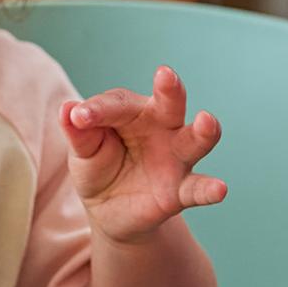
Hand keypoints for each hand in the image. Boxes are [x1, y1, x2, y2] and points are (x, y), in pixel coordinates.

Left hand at [62, 65, 226, 243]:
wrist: (109, 211)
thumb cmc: (99, 168)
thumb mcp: (83, 153)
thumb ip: (79, 134)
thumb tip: (67, 109)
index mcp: (133, 112)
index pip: (118, 104)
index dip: (98, 109)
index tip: (79, 117)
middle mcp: (161, 127)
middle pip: (170, 104)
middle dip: (170, 89)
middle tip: (165, 74)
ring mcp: (175, 158)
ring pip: (194, 139)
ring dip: (203, 130)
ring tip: (207, 120)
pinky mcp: (181, 190)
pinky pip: (198, 188)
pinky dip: (210, 189)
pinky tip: (220, 189)